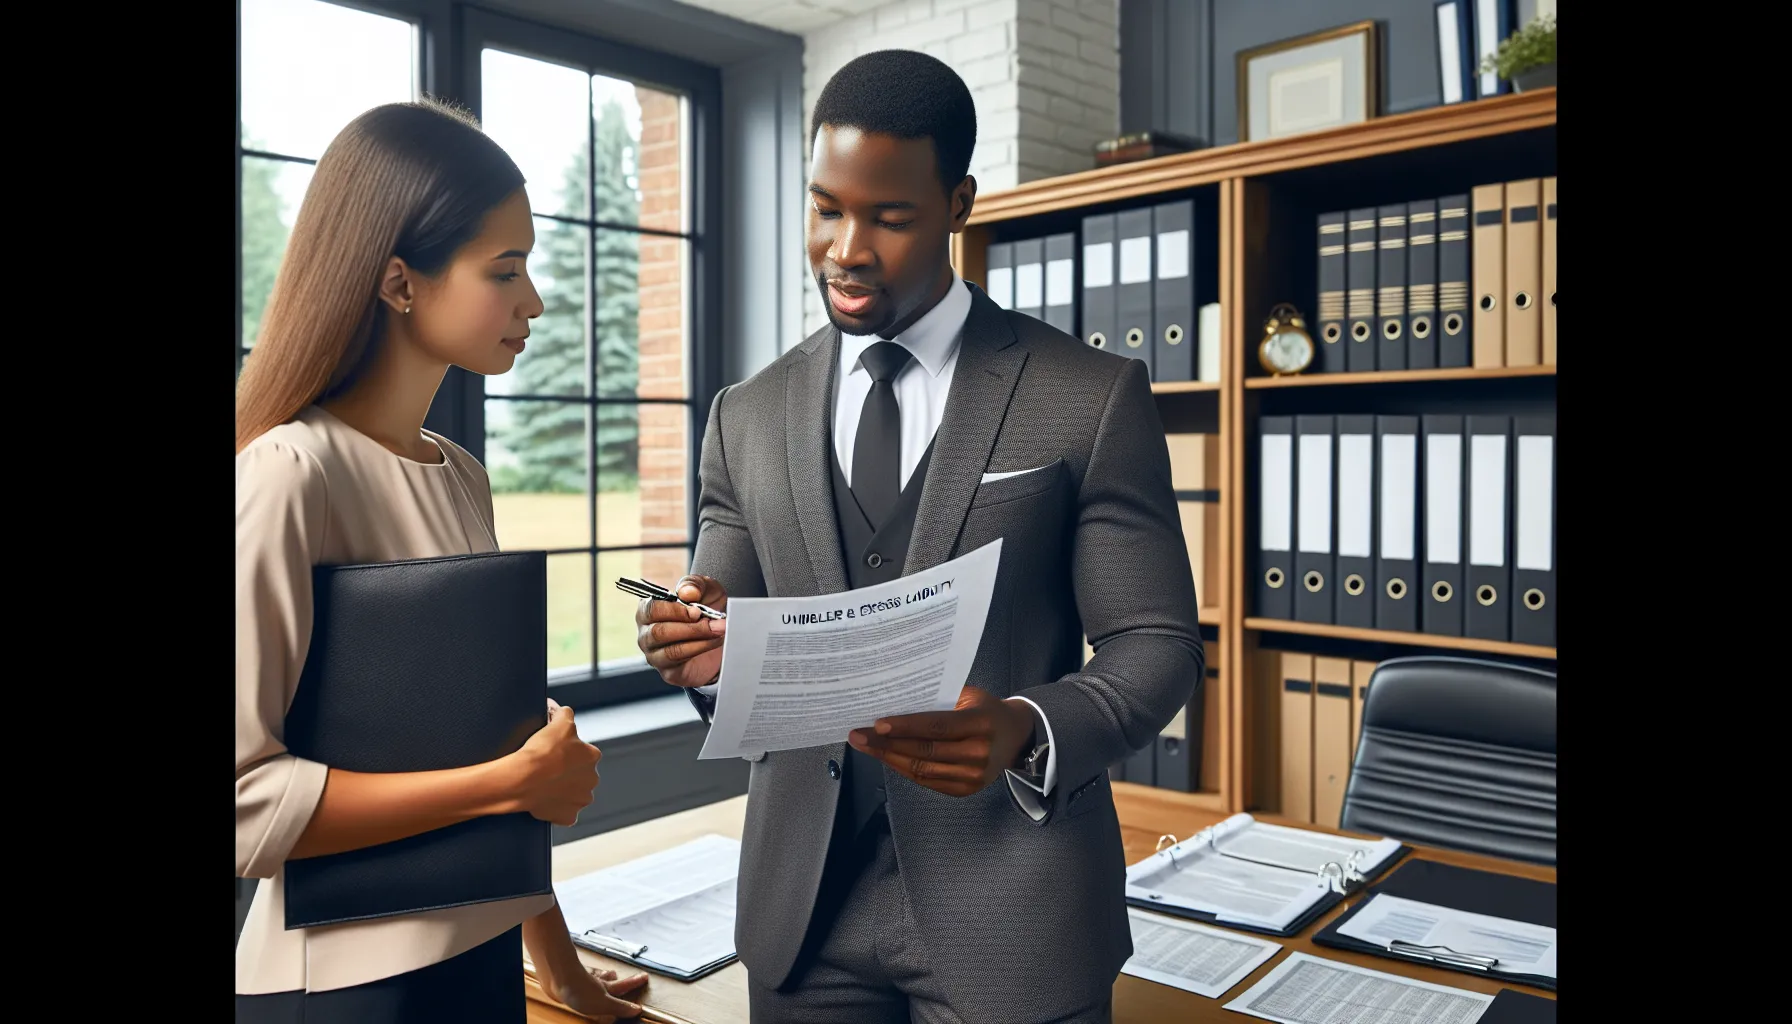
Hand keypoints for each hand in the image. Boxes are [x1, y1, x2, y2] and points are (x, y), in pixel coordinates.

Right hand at [509, 705, 601, 825]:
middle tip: (548, 768)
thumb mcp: (559, 721)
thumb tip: (558, 708)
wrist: (522, 779)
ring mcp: (580, 800)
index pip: (582, 751)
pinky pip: (563, 812)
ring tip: (544, 783)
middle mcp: (592, 779)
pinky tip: (543, 798)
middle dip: (567, 771)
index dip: (567, 750)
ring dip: (563, 789)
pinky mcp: (568, 816)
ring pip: (573, 793)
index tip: (553, 752)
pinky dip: (555, 807)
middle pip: (580, 773)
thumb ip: (564, 713)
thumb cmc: (541, 751)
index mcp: (592, 756)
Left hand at [544, 963, 648, 1021]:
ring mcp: (582, 978)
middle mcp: (596, 981)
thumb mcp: (604, 1003)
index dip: (634, 983)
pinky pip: (581, 975)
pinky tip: (583, 975)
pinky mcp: (569, 979)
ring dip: (603, 975)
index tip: (644, 976)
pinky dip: (586, 974)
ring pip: (597, 976)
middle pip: (611, 980)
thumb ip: (620, 1007)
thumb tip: (638, 1009)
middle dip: (620, 978)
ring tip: (607, 974)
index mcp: (606, 988)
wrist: (557, 977)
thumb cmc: (581, 991)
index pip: (623, 987)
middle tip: (626, 975)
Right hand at [636, 575, 728, 687]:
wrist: (719, 633)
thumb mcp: (705, 589)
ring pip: (671, 650)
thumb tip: (687, 592)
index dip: (674, 611)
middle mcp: (646, 633)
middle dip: (691, 628)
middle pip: (658, 633)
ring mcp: (654, 654)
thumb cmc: (705, 607)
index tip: (697, 611)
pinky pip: (680, 663)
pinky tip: (715, 642)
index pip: (650, 610)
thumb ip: (695, 585)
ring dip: (699, 640)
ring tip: (719, 631)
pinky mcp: (668, 671)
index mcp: (648, 610)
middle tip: (714, 623)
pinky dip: (700, 651)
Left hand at [847, 686, 1035, 796]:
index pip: (937, 726)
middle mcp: (978, 752)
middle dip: (886, 744)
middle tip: (858, 735)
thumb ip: (938, 699)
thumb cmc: (986, 710)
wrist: (1015, 737)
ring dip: (889, 758)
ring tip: (865, 747)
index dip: (905, 726)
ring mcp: (973, 776)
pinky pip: (927, 781)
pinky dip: (903, 769)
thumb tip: (895, 702)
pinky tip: (886, 757)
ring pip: (921, 770)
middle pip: (924, 751)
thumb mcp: (969, 695)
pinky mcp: (965, 790)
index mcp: (980, 723)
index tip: (876, 724)